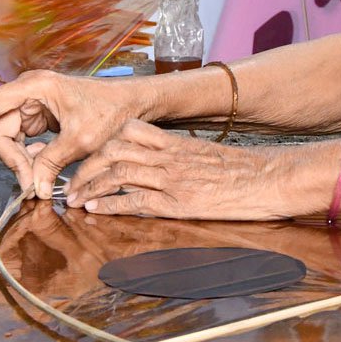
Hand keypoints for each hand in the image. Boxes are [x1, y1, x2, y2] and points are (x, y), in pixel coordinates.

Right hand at [0, 69, 139, 197]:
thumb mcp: (81, 140)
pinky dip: (29, 157)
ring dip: (18, 160)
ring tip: (37, 179)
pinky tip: (43, 167)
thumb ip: (52, 163)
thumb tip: (33, 190)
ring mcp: (33, 104)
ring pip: (8, 137)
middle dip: (9, 158)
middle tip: (28, 183)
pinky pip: (22, 139)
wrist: (133, 104)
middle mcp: (28, 91)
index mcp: (35, 86)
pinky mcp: (40, 117)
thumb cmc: (111, 111)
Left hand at [65, 120, 297, 220]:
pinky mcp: (178, 202)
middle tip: (72, 180)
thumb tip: (164, 161)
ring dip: (91, 186)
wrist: (268, 179)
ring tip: (75, 199)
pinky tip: (96, 210)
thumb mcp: (209, 155)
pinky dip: (111, 204)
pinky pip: (136, 200)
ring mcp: (173, 178)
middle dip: (86, 165)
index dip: (102, 142)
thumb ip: (183, 155)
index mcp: (177, 142)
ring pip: (119, 173)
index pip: (129, 131)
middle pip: (114, 150)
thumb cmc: (244, 170)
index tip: (87, 155)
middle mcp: (169, 156)